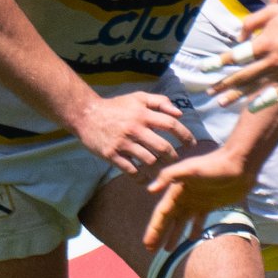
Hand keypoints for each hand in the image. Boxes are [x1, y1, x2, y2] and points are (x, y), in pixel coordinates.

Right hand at [72, 91, 194, 173]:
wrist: (86, 115)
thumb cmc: (115, 106)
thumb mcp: (137, 98)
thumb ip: (159, 102)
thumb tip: (179, 113)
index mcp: (142, 114)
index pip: (171, 124)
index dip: (185, 135)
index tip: (191, 144)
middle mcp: (135, 129)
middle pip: (163, 147)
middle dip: (173, 156)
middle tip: (174, 159)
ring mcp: (123, 143)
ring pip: (149, 161)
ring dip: (158, 167)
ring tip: (160, 169)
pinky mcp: (112, 155)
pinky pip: (131, 170)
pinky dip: (140, 177)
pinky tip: (144, 179)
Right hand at [144, 141, 247, 252]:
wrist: (238, 164)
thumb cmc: (214, 165)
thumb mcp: (190, 169)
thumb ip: (168, 176)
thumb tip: (150, 190)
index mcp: (176, 190)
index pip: (161, 213)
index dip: (153, 229)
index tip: (147, 244)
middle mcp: (184, 197)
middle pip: (168, 220)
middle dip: (159, 235)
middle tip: (151, 250)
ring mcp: (196, 202)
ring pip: (181, 222)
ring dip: (174, 235)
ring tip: (167, 250)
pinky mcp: (209, 205)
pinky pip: (198, 221)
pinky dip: (195, 230)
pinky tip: (191, 239)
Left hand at [207, 4, 277, 110]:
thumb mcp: (272, 11)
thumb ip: (251, 22)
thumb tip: (238, 38)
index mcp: (266, 43)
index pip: (236, 56)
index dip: (218, 63)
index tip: (203, 68)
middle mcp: (273, 60)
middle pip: (242, 77)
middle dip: (223, 85)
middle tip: (208, 92)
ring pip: (256, 88)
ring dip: (237, 96)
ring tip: (221, 102)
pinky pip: (277, 95)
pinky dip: (263, 102)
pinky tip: (251, 108)